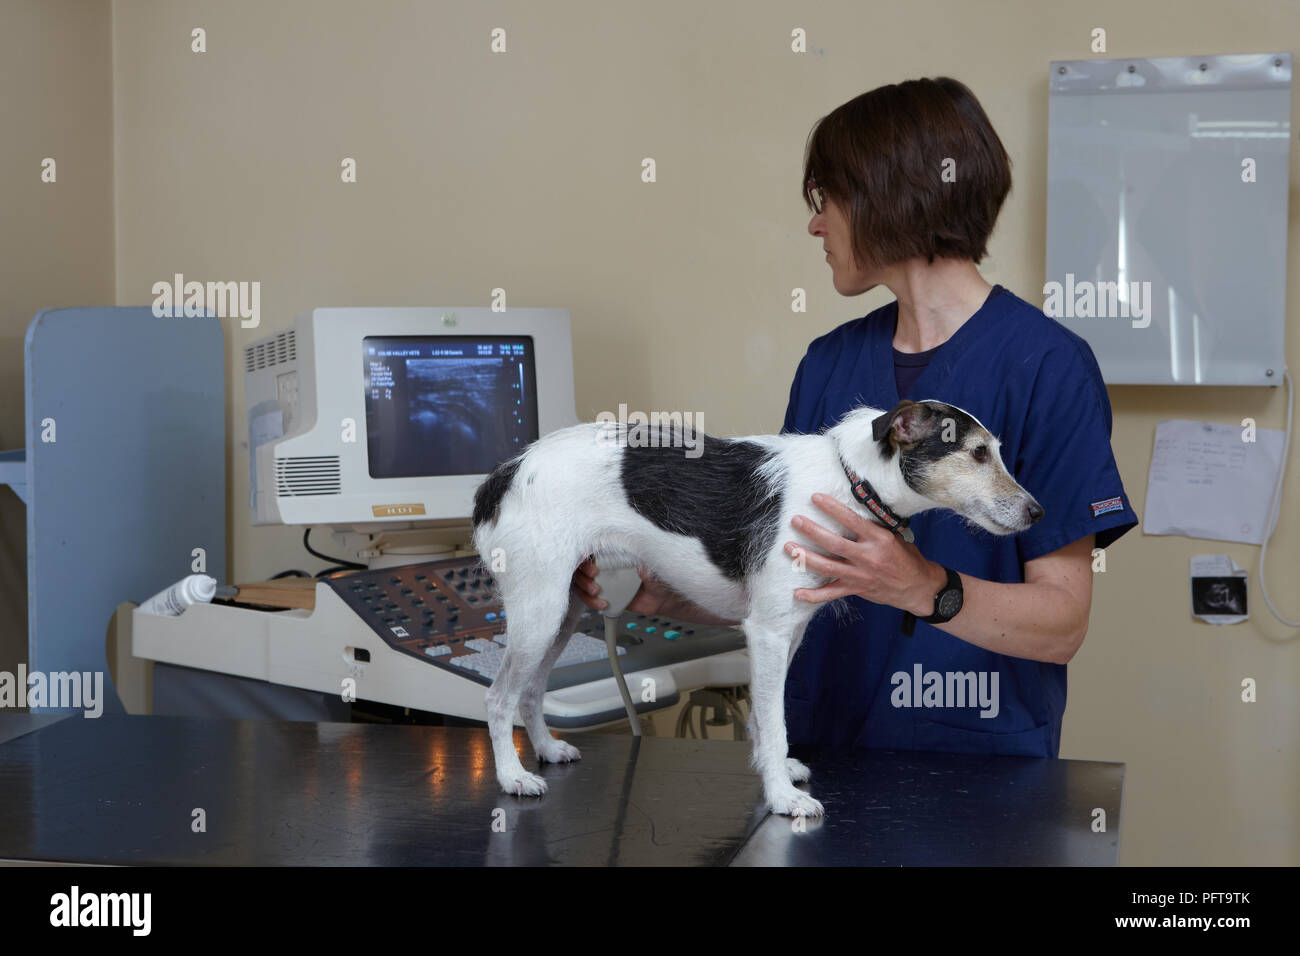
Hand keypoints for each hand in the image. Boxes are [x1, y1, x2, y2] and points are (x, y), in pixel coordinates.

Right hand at [571, 558, 673, 615]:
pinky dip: (592, 602)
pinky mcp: (604, 595)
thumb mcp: (651, 565)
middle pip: (581, 568)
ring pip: (582, 584)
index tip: (593, 569)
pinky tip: (604, 604)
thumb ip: (642, 562)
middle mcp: (606, 566)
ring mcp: (603, 581)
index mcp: (614, 552)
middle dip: (583, 577)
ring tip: (597, 595)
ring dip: (585, 591)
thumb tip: (634, 558)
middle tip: (594, 583)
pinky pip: (590, 598)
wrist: (663, 598)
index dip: (587, 559)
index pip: (592, 551)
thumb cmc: (658, 576)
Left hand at [783, 493, 946, 614]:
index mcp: (878, 540)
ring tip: (788, 547)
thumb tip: (850, 513)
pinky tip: (797, 593)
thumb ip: (873, 528)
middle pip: (834, 544)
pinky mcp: (856, 590)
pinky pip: (831, 594)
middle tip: (796, 520)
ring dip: (805, 557)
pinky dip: (814, 595)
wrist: (917, 588)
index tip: (816, 498)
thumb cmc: (905, 559)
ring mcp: (860, 576)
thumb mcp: (894, 537)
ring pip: (827, 567)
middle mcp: (867, 557)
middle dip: (812, 531)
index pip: (852, 520)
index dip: (833, 508)